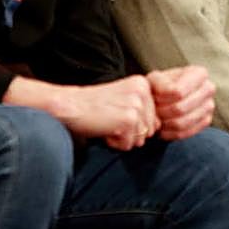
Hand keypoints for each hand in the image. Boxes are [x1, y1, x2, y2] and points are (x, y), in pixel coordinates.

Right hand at [5, 75, 157, 149]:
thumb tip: (159, 128)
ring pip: (140, 139)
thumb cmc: (93, 107)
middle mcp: (143, 92)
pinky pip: (129, 144)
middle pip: (150, 130)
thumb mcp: (123, 100)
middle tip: (109, 121)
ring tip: (106, 124)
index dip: (133, 125)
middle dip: (130, 133)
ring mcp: (137, 105)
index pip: (154, 119)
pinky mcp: (129, 119)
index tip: (114, 114)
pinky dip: (114, 143)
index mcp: (143, 84)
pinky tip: (103, 130)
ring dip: (122, 138)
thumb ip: (142, 110)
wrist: (69, 106)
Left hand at [148, 66, 214, 139]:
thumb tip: (169, 96)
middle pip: (179, 109)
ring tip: (156, 120)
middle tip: (152, 112)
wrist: (167, 97)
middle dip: (161, 113)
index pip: (177, 93)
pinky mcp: (206, 121)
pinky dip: (169, 133)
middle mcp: (208, 88)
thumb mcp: (154, 79)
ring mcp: (209, 106)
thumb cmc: (159, 86)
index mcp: (198, 73)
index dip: (161, 99)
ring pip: (182, 123)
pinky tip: (162, 128)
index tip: (154, 97)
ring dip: (164, 124)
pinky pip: (185, 133)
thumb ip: (157, 83)